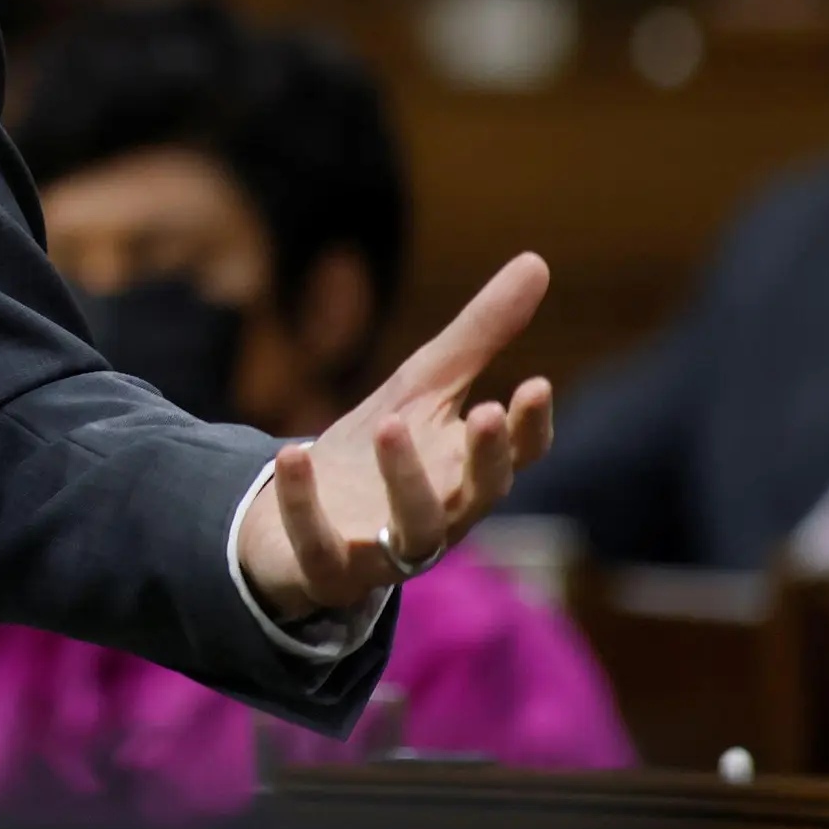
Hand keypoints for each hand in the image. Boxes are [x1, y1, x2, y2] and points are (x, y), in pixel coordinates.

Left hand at [233, 252, 556, 623]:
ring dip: (406, 479)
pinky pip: (321, 544)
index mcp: (467, 471)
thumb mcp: (422, 386)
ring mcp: (388, 548)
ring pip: (414, 526)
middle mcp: (441, 515)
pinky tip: (292, 452)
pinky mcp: (329, 567)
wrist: (298, 519)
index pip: (518, 455)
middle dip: (486, 458)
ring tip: (388, 423)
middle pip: (479, 495)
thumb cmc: (378, 450)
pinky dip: (306, 504)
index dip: (530, 425)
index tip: (535, 384)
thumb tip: (536, 261)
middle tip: (487, 410)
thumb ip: (479, 335)